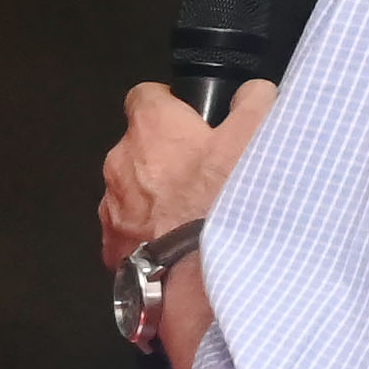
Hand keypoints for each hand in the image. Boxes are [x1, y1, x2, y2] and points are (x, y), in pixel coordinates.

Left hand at [98, 80, 272, 269]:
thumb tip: (251, 94)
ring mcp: (112, 207)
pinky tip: (179, 246)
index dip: (170, 105)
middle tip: (205, 176)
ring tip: (194, 216)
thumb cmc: (224, 201)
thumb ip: (253, 101)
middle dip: (167, 158)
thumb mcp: (255, 134)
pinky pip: (130, 234)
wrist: (201, 275)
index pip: (146, 96)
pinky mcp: (113, 247)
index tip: (190, 119)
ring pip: (133, 192)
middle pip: (140, 148)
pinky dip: (150, 237)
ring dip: (157, 199)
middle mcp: (121, 161)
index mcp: (152, 127)